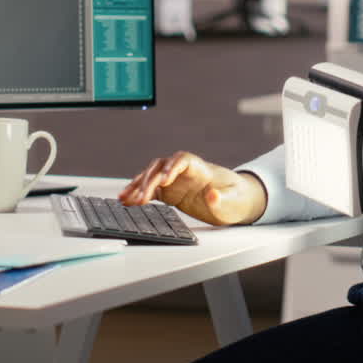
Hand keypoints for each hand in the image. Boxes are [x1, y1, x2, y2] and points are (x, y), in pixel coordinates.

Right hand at [118, 151, 267, 225]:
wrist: (235, 202)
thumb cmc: (236, 197)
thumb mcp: (235, 200)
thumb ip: (223, 198)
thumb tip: (212, 195)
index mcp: (200, 168)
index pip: (182, 160)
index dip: (171, 168)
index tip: (163, 181)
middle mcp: (184, 171)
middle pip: (162, 168)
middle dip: (150, 181)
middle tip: (141, 198)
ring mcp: (175, 181)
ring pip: (152, 177)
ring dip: (138, 187)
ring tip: (126, 199)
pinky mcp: (170, 192)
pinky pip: (151, 189)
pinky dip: (138, 194)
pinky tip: (127, 201)